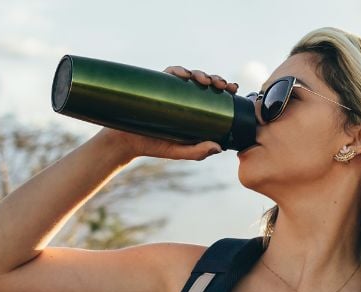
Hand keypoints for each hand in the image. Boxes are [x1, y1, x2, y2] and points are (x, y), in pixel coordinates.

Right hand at [96, 66, 239, 161]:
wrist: (127, 142)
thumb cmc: (155, 146)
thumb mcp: (179, 152)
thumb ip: (197, 152)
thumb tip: (218, 147)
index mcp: (194, 110)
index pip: (215, 96)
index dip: (225, 89)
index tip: (233, 89)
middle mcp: (184, 98)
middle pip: (205, 83)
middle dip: (216, 80)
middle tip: (222, 86)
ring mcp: (171, 90)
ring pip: (190, 75)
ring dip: (201, 73)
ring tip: (206, 81)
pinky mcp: (157, 85)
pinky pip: (169, 73)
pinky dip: (178, 71)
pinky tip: (184, 75)